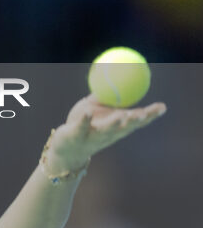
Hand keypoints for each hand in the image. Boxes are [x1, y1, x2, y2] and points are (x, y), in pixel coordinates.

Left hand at [44, 94, 166, 171]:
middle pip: (124, 128)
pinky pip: (81, 127)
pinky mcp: (76, 136)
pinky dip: (85, 119)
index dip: (149, 116)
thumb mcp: (96, 109)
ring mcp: (92, 136)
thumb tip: (118, 77)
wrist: (66, 150)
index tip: (162, 107)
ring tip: (121, 116)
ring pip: (105, 131)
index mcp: (116, 128)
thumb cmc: (84, 126)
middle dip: (135, 121)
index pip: (135, 122)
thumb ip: (107, 97)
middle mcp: (108, 134)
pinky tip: (87, 112)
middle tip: (144, 113)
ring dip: (113, 123)